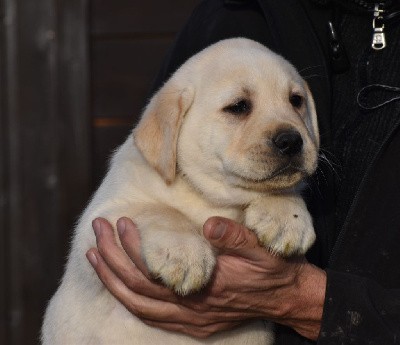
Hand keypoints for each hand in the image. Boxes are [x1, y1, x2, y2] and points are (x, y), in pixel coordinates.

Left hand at [86, 216, 325, 339]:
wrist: (286, 298)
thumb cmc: (271, 270)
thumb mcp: (260, 249)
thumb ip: (235, 237)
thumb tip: (209, 225)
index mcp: (205, 288)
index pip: (154, 272)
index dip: (132, 248)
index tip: (121, 222)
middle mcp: (192, 310)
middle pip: (137, 289)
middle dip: (111, 258)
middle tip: (98, 229)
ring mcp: (191, 320)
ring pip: (138, 306)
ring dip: (112, 281)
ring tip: (94, 255)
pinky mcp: (193, 324)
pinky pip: (151, 317)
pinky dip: (129, 300)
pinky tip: (117, 285)